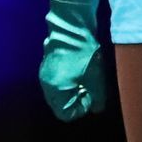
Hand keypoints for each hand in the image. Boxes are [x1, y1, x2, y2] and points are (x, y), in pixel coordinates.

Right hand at [40, 0, 107, 120]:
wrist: (72, 27)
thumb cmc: (85, 54)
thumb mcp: (97, 78)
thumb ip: (97, 98)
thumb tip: (96, 109)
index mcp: (56, 91)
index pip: (65, 114)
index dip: (81, 109)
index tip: (90, 95)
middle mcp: (46, 85)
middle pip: (59, 105)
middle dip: (74, 101)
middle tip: (87, 88)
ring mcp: (44, 73)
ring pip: (57, 94)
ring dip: (70, 92)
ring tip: (84, 79)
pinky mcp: (47, 64)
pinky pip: (55, 82)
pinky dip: (65, 82)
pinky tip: (77, 70)